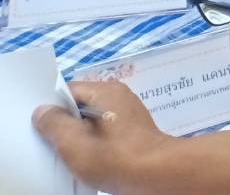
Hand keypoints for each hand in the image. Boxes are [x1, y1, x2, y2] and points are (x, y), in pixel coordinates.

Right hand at [33, 80, 172, 194]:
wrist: (156, 174)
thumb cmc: (113, 157)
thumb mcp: (74, 143)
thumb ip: (54, 124)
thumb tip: (42, 110)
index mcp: (106, 91)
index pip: (69, 91)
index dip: (51, 108)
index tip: (38, 127)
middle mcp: (119, 97)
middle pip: (81, 105)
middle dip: (64, 123)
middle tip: (49, 143)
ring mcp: (127, 114)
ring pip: (92, 120)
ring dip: (79, 136)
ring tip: (66, 154)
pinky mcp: (132, 131)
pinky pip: (105, 131)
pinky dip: (93, 142)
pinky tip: (87, 158)